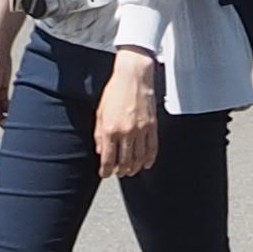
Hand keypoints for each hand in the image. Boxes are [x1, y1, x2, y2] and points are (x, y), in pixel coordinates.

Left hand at [93, 50, 162, 175]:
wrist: (133, 77)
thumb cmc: (115, 91)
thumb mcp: (100, 112)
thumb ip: (99, 134)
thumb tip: (100, 150)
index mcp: (110, 129)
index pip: (108, 157)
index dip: (106, 170)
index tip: (105, 174)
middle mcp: (126, 132)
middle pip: (125, 160)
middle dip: (121, 171)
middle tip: (119, 174)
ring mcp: (141, 130)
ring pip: (140, 157)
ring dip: (135, 167)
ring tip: (132, 171)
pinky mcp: (152, 126)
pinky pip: (153, 147)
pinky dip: (150, 158)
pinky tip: (147, 163)